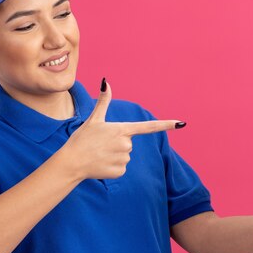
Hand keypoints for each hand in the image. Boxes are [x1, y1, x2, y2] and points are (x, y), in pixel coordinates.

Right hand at [62, 79, 183, 180]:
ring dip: (114, 156)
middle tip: (100, 146)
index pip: (149, 126)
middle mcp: (126, 144)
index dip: (166, 124)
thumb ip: (103, 102)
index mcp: (122, 129)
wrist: (71, 162)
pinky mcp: (120, 171)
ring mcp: (124, 158)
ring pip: (125, 156)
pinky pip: (121, 168)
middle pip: (128, 144)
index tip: (181, 123)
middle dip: (117, 145)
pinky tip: (101, 165)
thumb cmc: (82, 139)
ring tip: (99, 155)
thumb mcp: (94, 120)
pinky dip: (112, 168)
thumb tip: (105, 81)